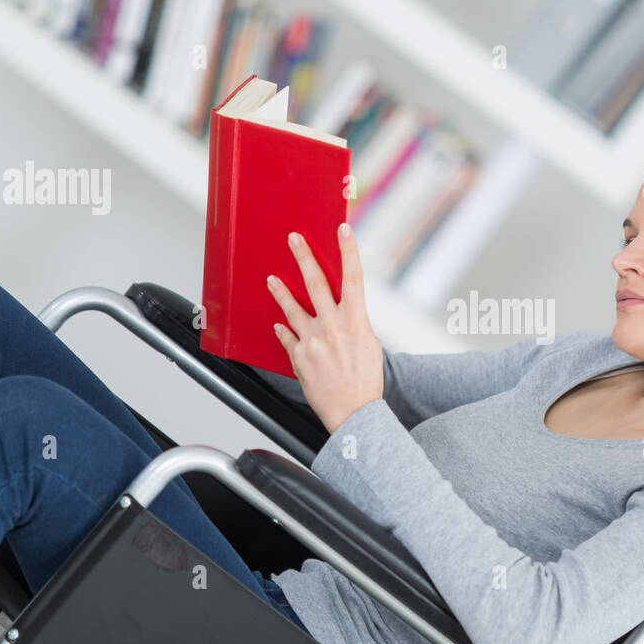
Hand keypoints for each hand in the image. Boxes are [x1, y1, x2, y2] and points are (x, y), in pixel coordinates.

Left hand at [267, 223, 384, 434]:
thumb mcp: (371, 347)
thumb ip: (355, 326)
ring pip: (292, 308)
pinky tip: (278, 325)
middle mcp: (333, 326)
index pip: (353, 277)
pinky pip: (287, 338)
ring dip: (281, 291)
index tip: (343, 230)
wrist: (355, 414)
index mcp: (356, 321)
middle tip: (293, 239)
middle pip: (316, 282)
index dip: (349, 250)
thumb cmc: (366, 382)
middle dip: (304, 256)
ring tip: (272, 279)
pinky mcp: (300, 357)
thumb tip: (345, 315)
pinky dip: (284, 331)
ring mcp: (313, 340)